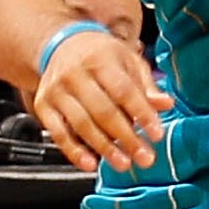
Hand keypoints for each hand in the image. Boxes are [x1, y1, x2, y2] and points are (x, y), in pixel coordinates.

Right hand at [30, 27, 169, 171]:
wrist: (61, 45)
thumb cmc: (99, 56)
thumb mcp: (127, 61)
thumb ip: (145, 85)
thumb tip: (165, 104)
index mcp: (100, 59)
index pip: (124, 90)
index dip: (142, 114)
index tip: (156, 134)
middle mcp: (74, 73)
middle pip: (103, 110)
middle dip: (126, 137)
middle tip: (144, 158)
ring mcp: (56, 90)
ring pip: (81, 124)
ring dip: (104, 148)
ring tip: (123, 164)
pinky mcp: (43, 106)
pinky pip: (58, 133)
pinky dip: (74, 151)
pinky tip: (90, 164)